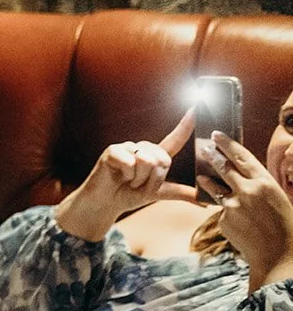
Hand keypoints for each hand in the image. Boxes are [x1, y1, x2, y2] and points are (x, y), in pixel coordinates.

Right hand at [55, 111, 197, 240]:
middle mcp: (142, 147)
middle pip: (163, 159)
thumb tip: (206, 203)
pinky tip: (118, 177)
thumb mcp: (158, 194)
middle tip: (138, 184)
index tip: (197, 106)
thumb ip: (181, 193)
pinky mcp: (113, 150)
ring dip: (139, 179)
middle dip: (153, 179)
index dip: (186, 124)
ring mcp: (127, 147)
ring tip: (127, 181)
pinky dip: (126, 176)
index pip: (175, 139)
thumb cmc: (128, 195)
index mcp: (155, 155)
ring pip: (148, 161)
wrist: (104, 204)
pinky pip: (131, 162)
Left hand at [197, 131, 292, 289]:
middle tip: (204, 147)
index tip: (216, 134)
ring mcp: (233, 205)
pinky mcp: (224, 220)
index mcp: (265, 183)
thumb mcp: (278, 199)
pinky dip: (228, 214)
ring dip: (207, 181)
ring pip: (216, 189)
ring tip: (201, 176)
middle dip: (212, 156)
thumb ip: (259, 187)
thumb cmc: (286, 226)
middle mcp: (247, 191)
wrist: (280, 256)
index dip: (228, 144)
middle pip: (224, 168)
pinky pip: (222, 212)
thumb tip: (244, 177)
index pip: (242, 157)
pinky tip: (239, 225)